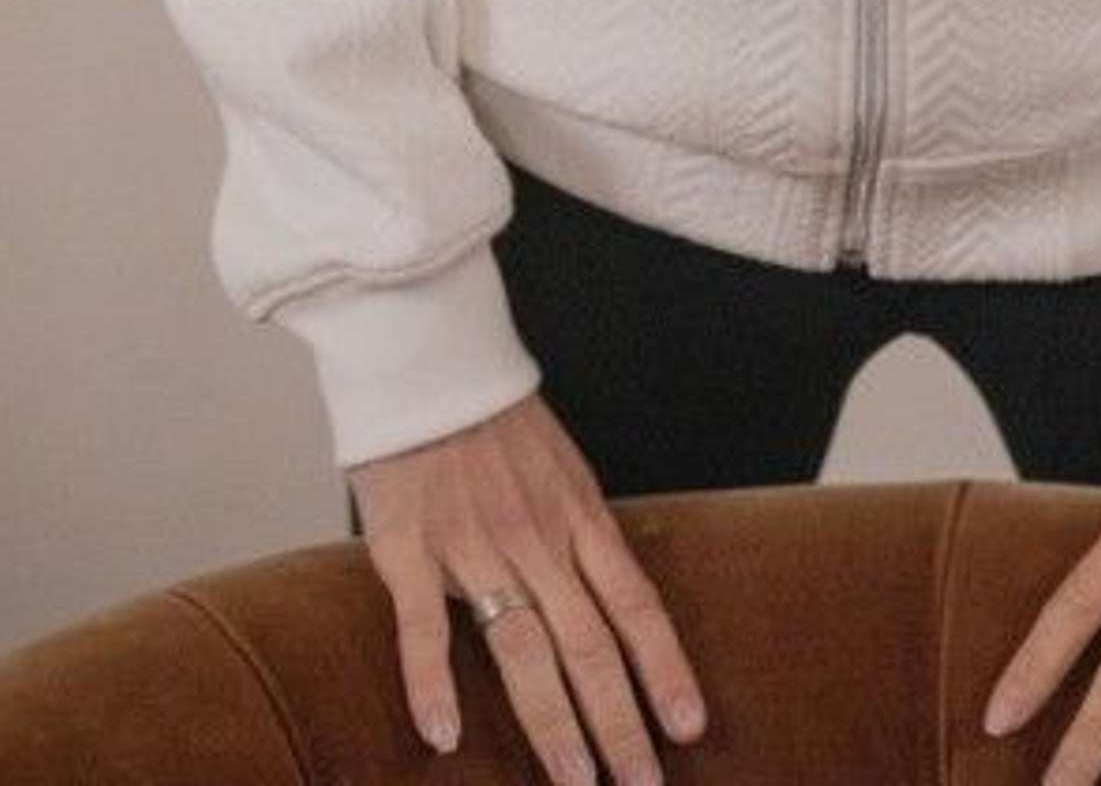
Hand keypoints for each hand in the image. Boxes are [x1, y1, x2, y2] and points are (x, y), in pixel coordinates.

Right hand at [347, 388, 710, 785]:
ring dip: (553, 723)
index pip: (634, 603)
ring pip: (524, 646)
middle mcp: (536, 537)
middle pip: (590, 643)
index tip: (690, 726)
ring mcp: (474, 545)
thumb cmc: (491, 417)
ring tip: (574, 782)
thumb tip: (611, 592)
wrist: (426, 358)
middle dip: (619, 722)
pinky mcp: (411, 547)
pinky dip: (432, 682)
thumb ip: (578, 530)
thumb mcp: (559, 466)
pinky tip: (444, 736)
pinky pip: (424, 625)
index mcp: (577, 514)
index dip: (665, 666)